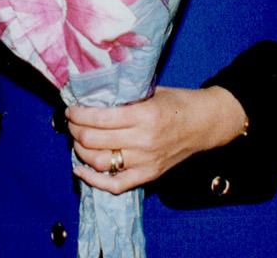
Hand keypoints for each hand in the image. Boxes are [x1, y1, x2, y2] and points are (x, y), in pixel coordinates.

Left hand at [65, 86, 245, 194]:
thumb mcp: (151, 92)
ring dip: (81, 151)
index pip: (99, 119)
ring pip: (100, 162)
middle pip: (94, 141)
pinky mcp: (149, 175)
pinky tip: (80, 169)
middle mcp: (143, 141)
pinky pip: (115, 185)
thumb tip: (92, 96)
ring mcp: (145, 161)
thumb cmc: (177, 103)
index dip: (78, 115)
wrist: (205, 124)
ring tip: (77, 140)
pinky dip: (94, 180)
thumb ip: (125, 97)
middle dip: (75, 130)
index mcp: (144, 116)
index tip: (71, 109)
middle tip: (72, 122)